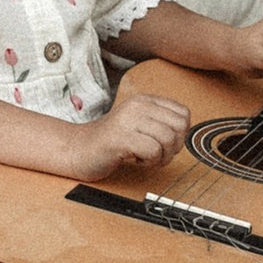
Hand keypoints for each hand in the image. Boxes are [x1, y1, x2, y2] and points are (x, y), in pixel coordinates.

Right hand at [68, 81, 190, 178]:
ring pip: (168, 140)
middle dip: (173, 147)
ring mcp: (128, 120)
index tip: (163, 143)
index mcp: (144, 100)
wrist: (77, 149)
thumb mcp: (139, 125)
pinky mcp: (121, 137)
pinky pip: (153, 151)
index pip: (184, 114)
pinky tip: (134, 160)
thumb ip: (161, 124)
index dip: (180, 134)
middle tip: (155, 154)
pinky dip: (148, 162)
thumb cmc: (110, 142)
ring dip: (160, 157)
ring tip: (143, 157)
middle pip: (180, 127)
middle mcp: (138, 106)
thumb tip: (186, 132)